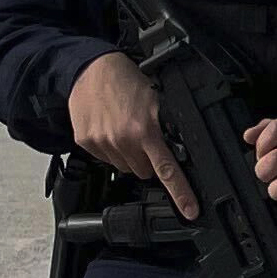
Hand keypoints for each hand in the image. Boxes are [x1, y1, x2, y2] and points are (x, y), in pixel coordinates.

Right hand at [70, 52, 197, 218]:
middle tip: (144, 138)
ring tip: (125, 129)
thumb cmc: (126, 79)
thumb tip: (180, 148)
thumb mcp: (156, 100)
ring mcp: (102, 143)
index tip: (190, 210)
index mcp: (145, 130)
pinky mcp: (86, 143)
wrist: (91, 67)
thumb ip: (165, 127)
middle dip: (148, 160)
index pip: (167, 170)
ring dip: (128, 155)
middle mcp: (122, 140)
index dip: (181, 193)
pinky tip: (110, 129)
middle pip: (144, 171)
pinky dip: (110, 149)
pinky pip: (105, 159)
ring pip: (124, 167)